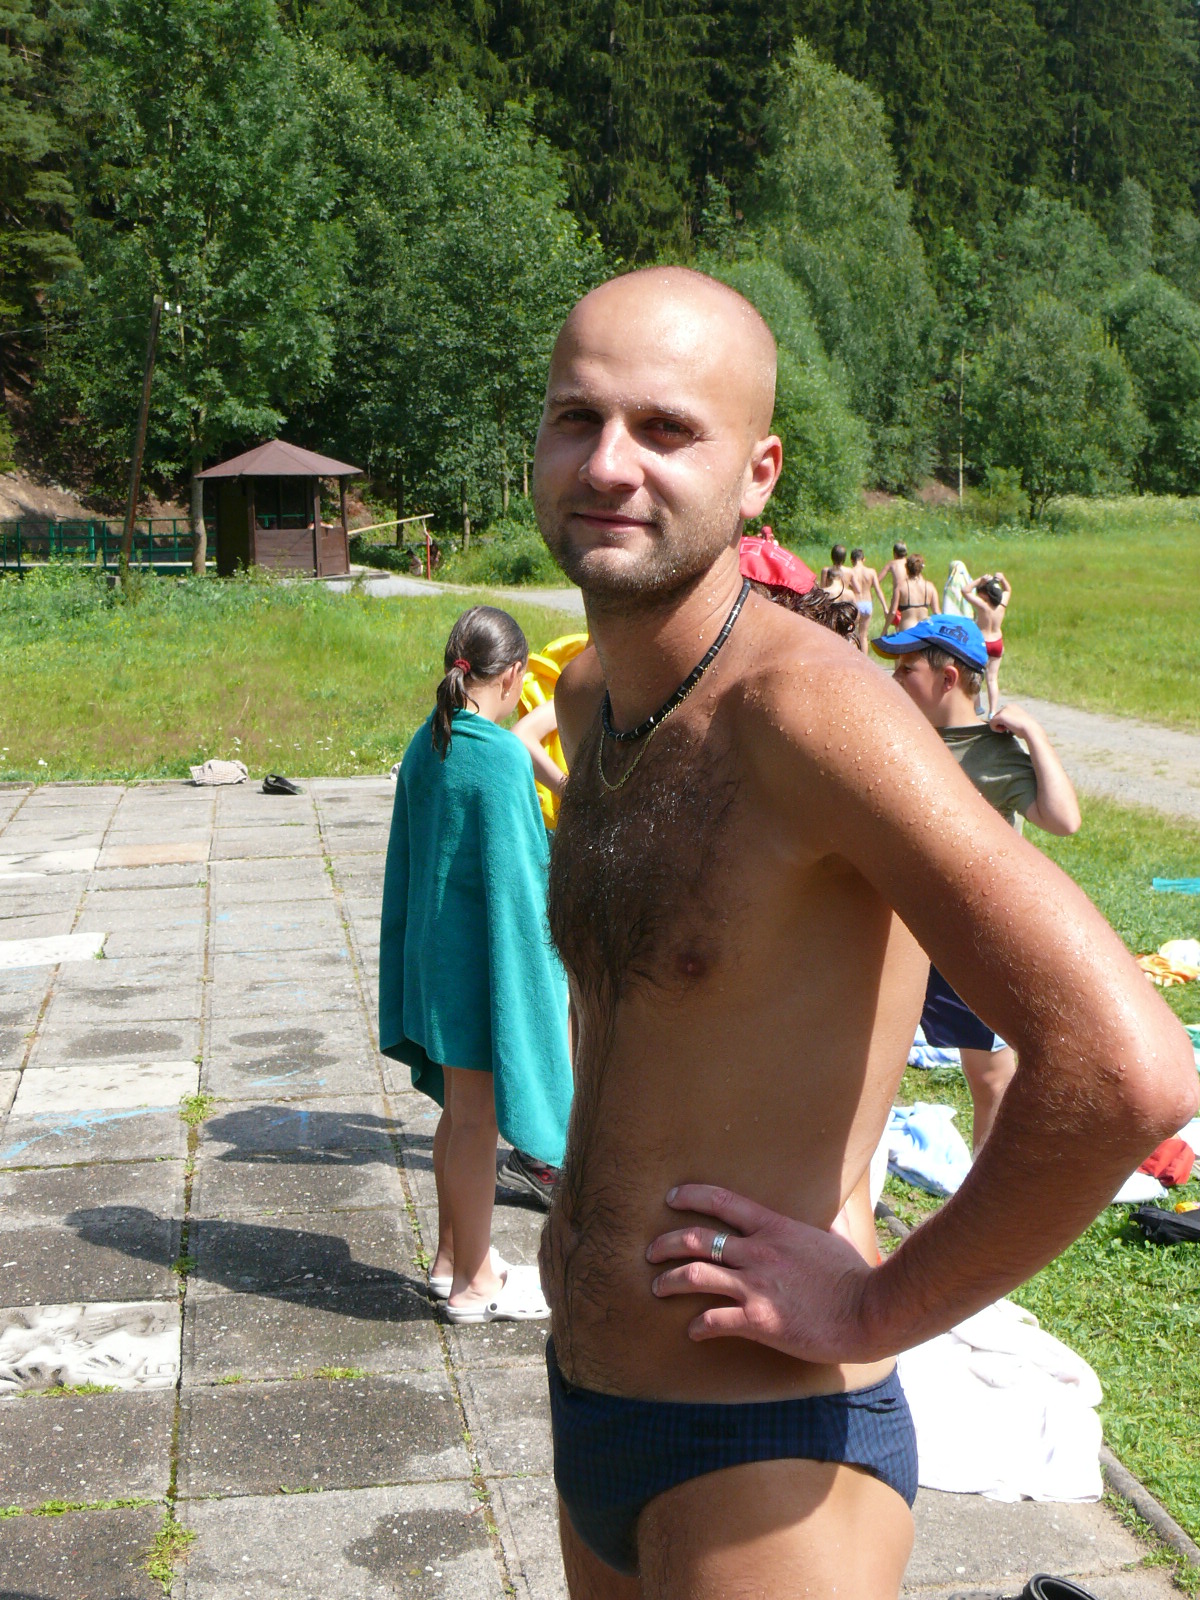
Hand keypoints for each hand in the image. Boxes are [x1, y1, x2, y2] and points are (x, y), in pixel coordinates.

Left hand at [645, 1184, 883, 1363]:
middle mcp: (759, 1252)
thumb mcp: (837, 1237)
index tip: (671, 1197)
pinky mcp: (758, 1320)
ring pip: (693, 1275)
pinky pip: (713, 1320)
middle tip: (652, 1251)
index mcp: (775, 1228)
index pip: (723, 1202)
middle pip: (696, 1238)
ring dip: (668, 1281)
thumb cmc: (856, 1276)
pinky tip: (693, 1331)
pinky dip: (697, 1326)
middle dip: (666, 1243)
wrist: (869, 1311)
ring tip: (657, 1287)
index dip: (691, 1196)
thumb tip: (836, 1208)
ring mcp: (756, 1286)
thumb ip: (827, 1220)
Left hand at [989, 703, 1037, 739]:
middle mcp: (1008, 706)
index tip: (1011, 728)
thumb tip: (1002, 726)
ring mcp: (1004, 710)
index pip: (1002, 715)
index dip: (1004, 723)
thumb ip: (1010, 721)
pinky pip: (991, 723)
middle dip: (1000, 724)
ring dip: (998, 727)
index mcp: (1013, 707)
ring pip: (993, 720)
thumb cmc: (1026, 729)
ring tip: (1006, 730)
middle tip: (1008, 730)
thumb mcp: (1018, 722)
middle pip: (996, 716)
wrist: (1030, 729)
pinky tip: (1003, 731)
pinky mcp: (1001, 716)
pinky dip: (995, 729)